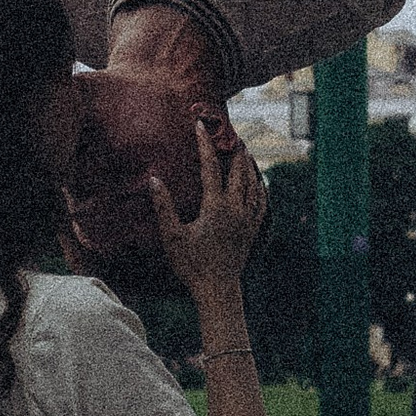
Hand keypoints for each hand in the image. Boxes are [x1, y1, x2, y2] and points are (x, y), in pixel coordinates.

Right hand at [149, 108, 267, 300]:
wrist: (218, 290)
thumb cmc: (191, 265)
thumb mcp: (172, 236)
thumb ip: (163, 206)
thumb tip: (154, 180)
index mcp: (215, 206)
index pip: (210, 167)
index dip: (204, 144)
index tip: (200, 125)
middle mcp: (235, 209)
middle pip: (239, 171)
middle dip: (234, 150)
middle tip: (231, 133)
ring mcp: (247, 220)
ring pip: (253, 184)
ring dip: (248, 166)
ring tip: (245, 152)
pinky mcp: (252, 230)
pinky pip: (261, 203)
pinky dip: (260, 189)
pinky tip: (258, 184)